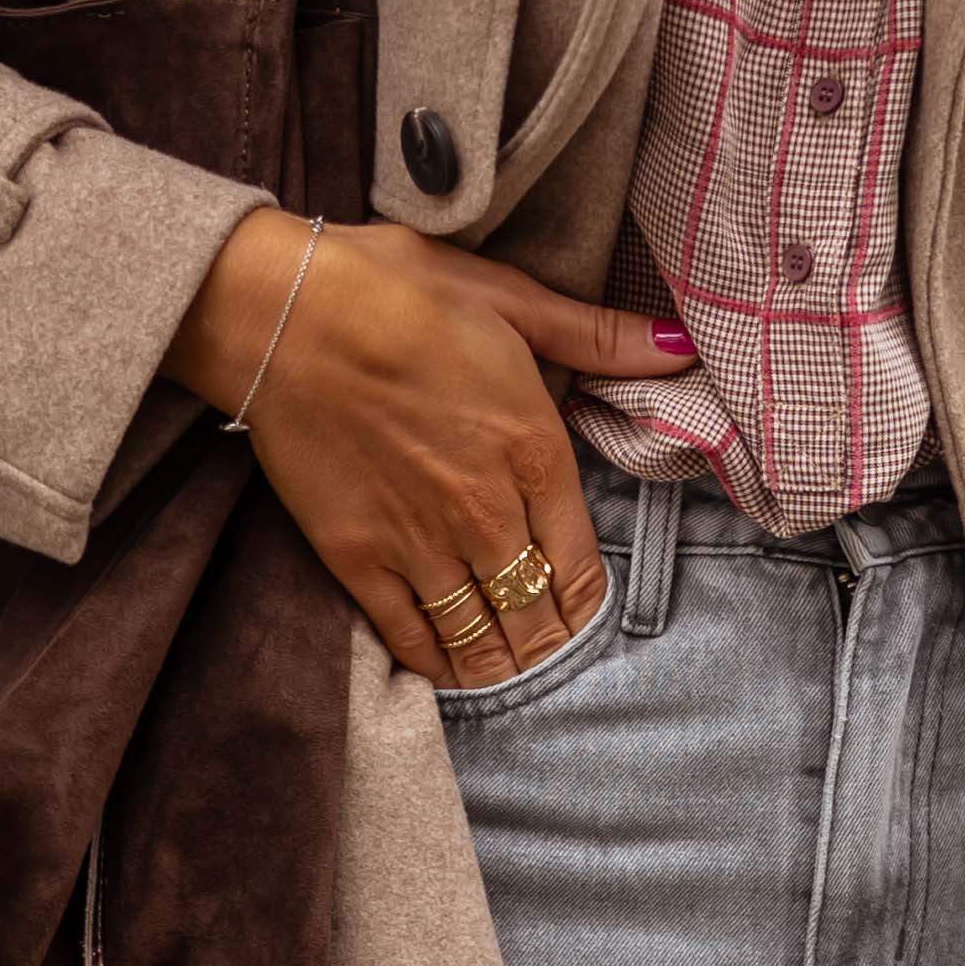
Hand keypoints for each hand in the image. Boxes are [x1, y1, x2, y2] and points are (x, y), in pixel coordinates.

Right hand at [164, 210, 697, 683]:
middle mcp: (486, 512)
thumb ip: (595, 336)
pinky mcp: (356, 557)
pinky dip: (434, 662)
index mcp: (534, 451)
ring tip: (509, 673)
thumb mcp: (509, 297)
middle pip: (535, 609)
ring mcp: (420, 542)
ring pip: (479, 634)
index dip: (589, 602)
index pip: (582, 562)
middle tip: (550, 654)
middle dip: (549, 641)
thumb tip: (680, 348)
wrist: (283, 314)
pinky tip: (446, 671)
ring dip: (500, 662)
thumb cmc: (395, 292)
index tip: (586, 616)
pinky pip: (409, 634)